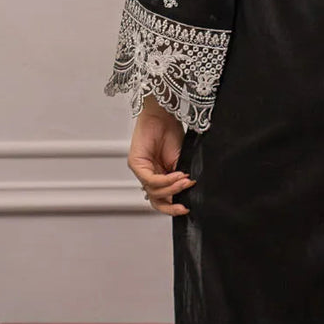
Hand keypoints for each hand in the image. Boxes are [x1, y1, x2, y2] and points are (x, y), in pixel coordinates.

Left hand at [128, 95, 195, 214]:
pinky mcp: (135, 164)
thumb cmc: (172, 133)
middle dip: (170, 206)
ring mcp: (141, 171)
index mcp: (160, 176)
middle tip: (184, 206)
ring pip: (154, 192)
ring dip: (173, 188)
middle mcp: (149, 175)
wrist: (164, 116)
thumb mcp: (181, 161)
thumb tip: (187, 194)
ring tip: (186, 181)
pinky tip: (177, 175)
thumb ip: (181, 178)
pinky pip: (150, 180)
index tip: (187, 207)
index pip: (163, 199)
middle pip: (156, 200)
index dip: (174, 206)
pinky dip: (165, 180)